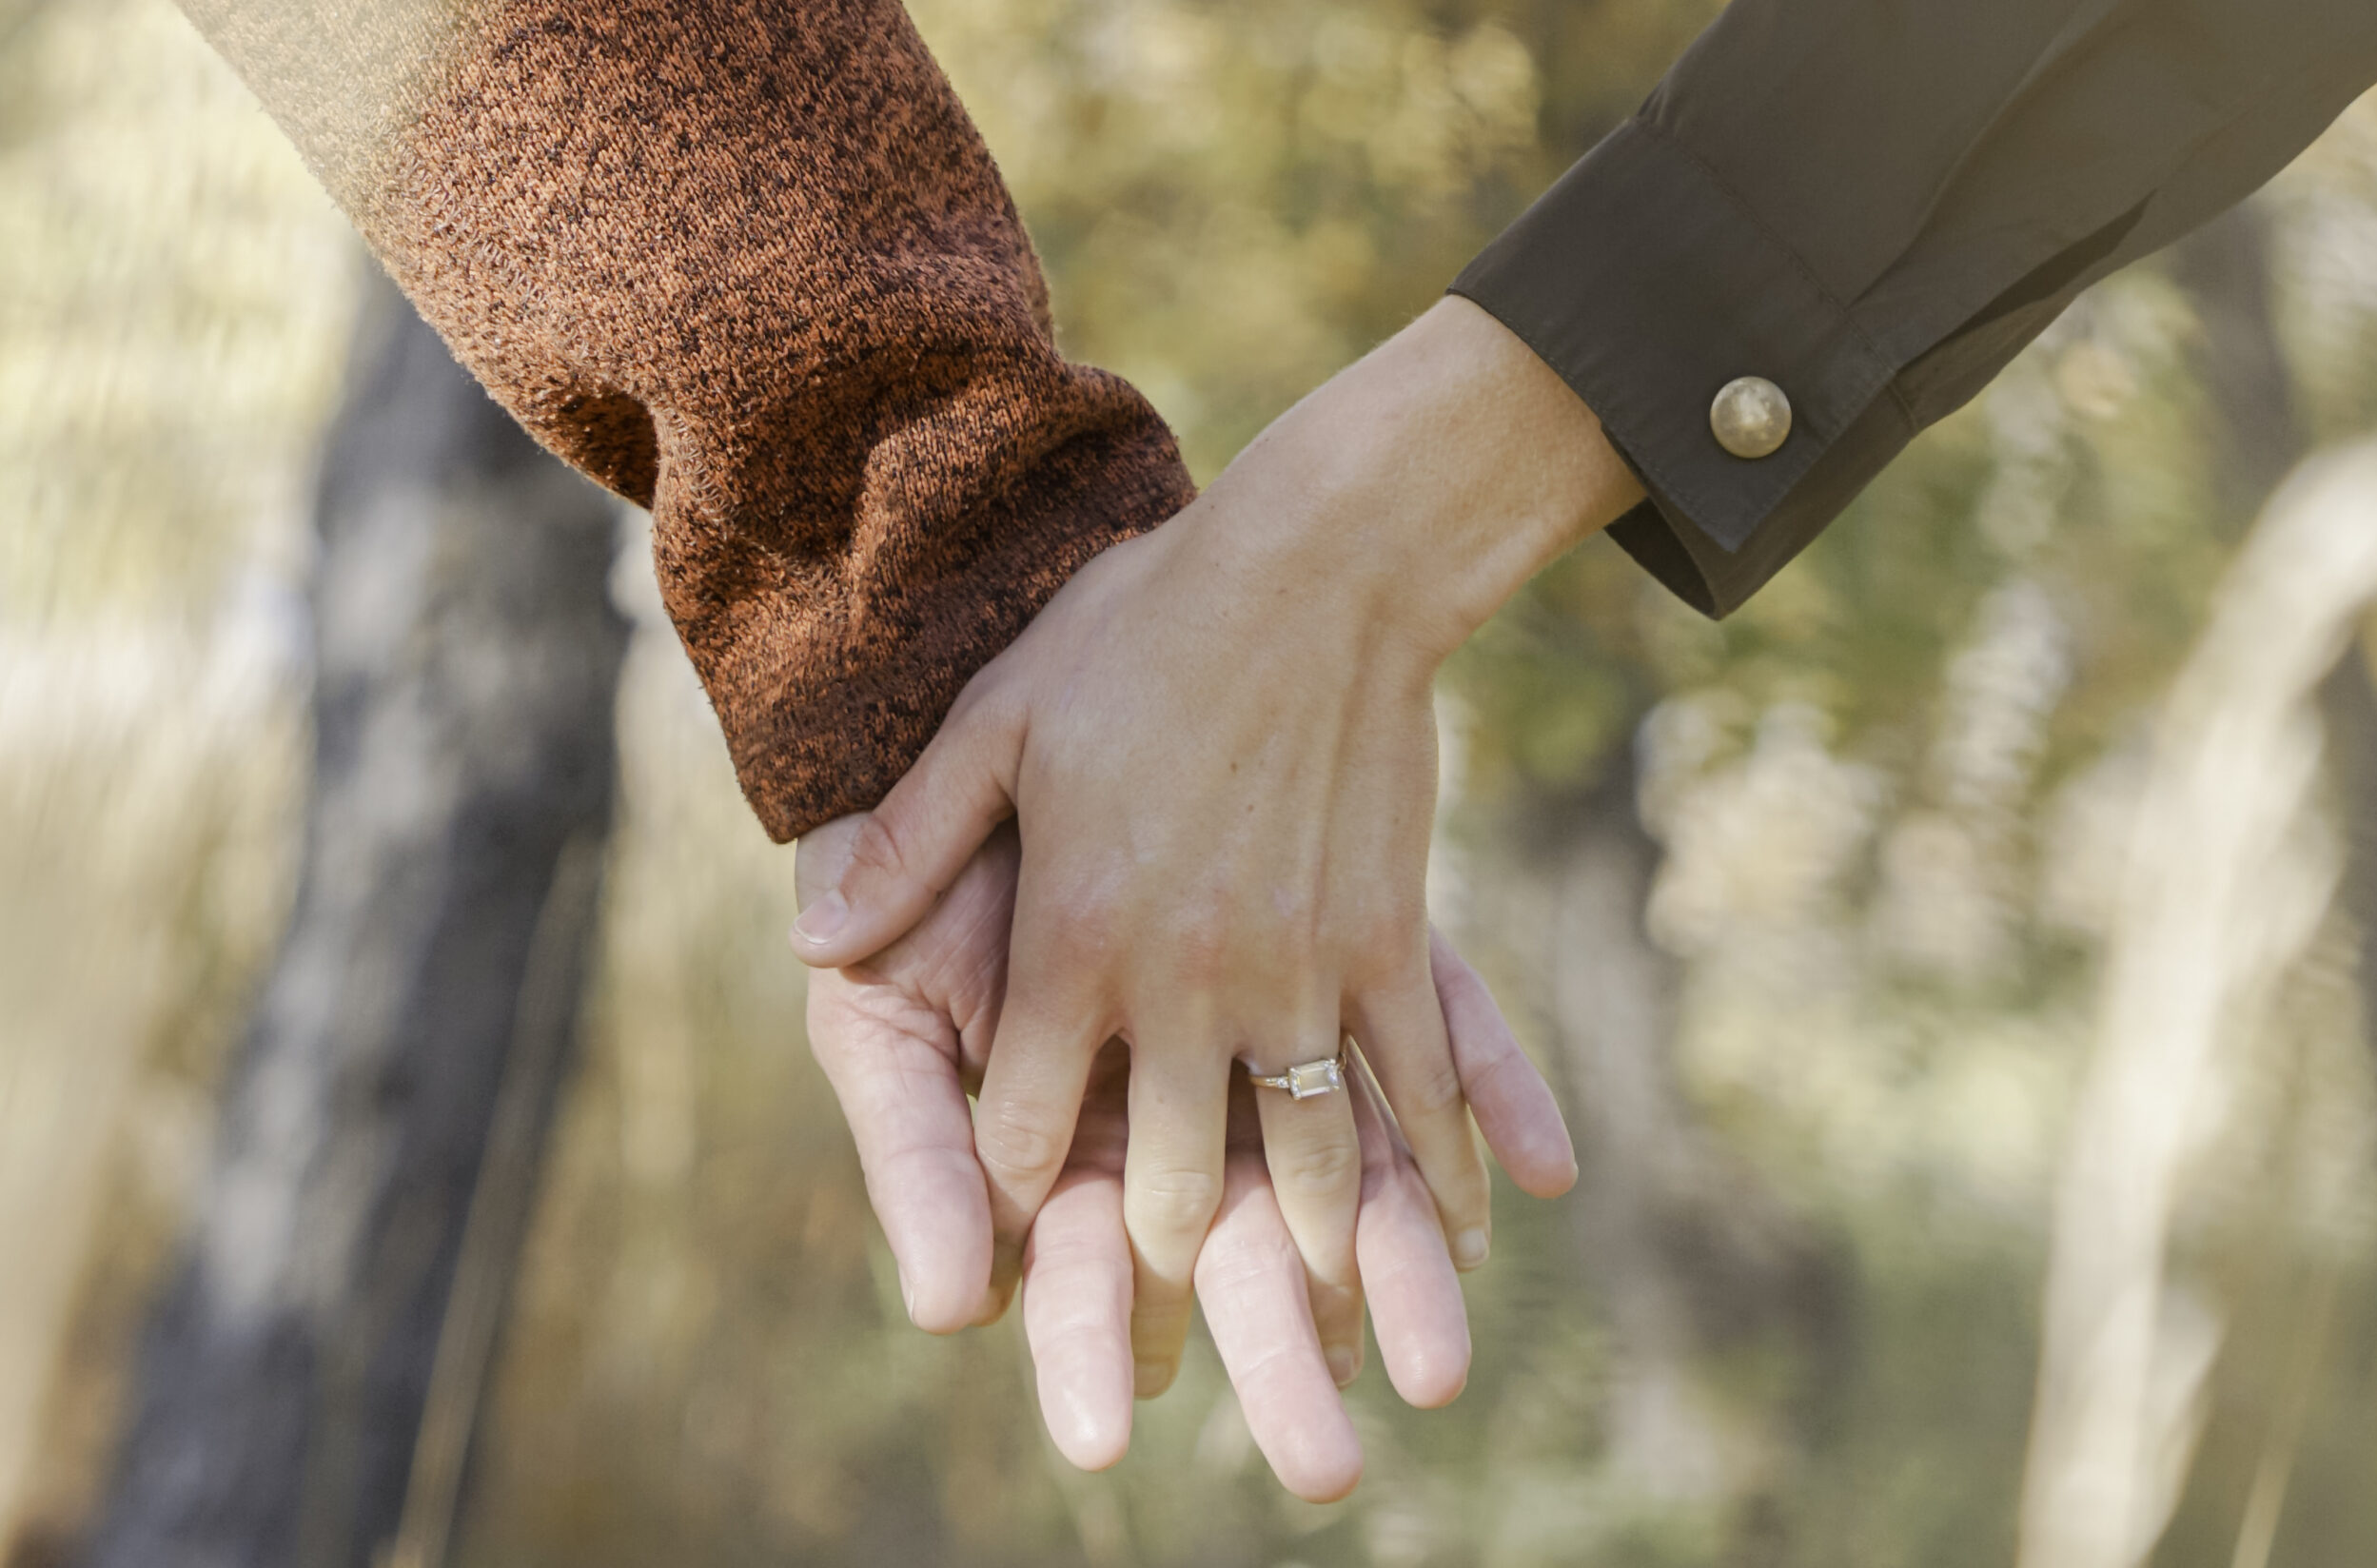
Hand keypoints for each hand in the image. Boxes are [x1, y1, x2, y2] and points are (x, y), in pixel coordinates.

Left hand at [794, 298, 1633, 1390]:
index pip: (1019, 1125)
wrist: (1319, 564)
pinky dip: (1438, 1163)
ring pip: (1302, 1160)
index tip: (1016, 1224)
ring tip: (1314, 1302)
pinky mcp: (1390, 940)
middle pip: (1165, 1180)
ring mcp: (1299, 968)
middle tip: (1161, 1293)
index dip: (1008, 1192)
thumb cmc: (1139, 629)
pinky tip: (1460, 1224)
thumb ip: (906, 844)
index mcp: (1072, 937)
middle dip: (1152, 1257)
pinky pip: (1416, 1083)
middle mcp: (1183, 980)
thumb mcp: (992, 719)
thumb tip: (811, 946)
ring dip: (1305, 1248)